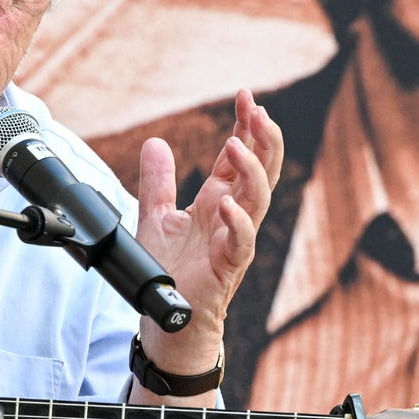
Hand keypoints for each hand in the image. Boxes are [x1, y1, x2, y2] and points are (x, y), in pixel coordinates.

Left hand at [131, 90, 281, 400]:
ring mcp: (234, 242)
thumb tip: (155, 142)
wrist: (168, 321)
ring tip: (238, 145)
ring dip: (252, 171)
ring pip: (258, 201)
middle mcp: (233, 217)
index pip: (240, 157)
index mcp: (219, 201)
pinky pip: (242, 243)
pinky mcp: (227, 269)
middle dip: (263, 139)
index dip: (246, 127)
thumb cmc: (170, 272)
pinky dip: (237, 223)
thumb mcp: (155, 217)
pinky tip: (228, 204)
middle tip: (257, 110)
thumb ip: (157, 182)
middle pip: (261, 171)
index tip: (246, 97)